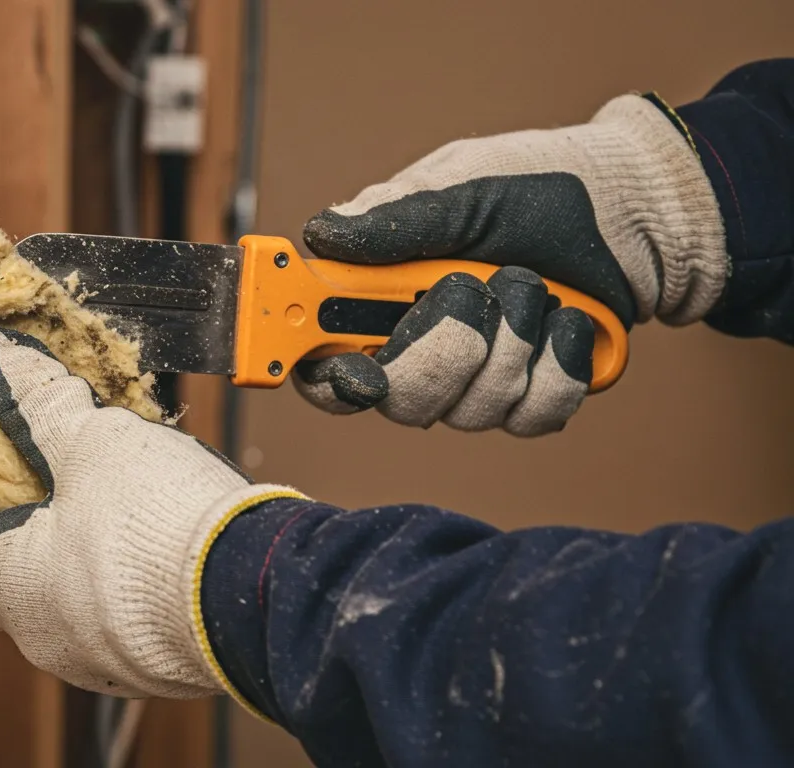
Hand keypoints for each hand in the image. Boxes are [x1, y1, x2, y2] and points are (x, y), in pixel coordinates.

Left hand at [0, 329, 295, 697]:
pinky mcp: (157, 665)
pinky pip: (124, 614)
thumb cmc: (159, 526)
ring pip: (68, 596)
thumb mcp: (92, 441)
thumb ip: (38, 400)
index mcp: (6, 587)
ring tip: (110, 495)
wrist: (259, 597)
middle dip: (19, 523)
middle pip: (4, 576)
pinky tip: (156, 536)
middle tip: (37, 471)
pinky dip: (127, 577)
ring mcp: (101, 657)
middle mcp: (42, 636)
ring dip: (79, 550)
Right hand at [295, 94, 727, 435]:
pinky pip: (533, 415)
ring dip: (514, 339)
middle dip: (448, 348)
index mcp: (381, 300)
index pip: (326, 363)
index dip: (329, 379)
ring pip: (472, 410)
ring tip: (532, 284)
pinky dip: (560, 363)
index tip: (358, 371)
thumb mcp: (462, 190)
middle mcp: (421, 349)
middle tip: (473, 289)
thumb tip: (320, 235)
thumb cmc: (537, 186)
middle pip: (401, 401)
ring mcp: (477, 379)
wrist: (632, 208)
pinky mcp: (533, 396)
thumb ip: (393, 221)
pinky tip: (568, 320)